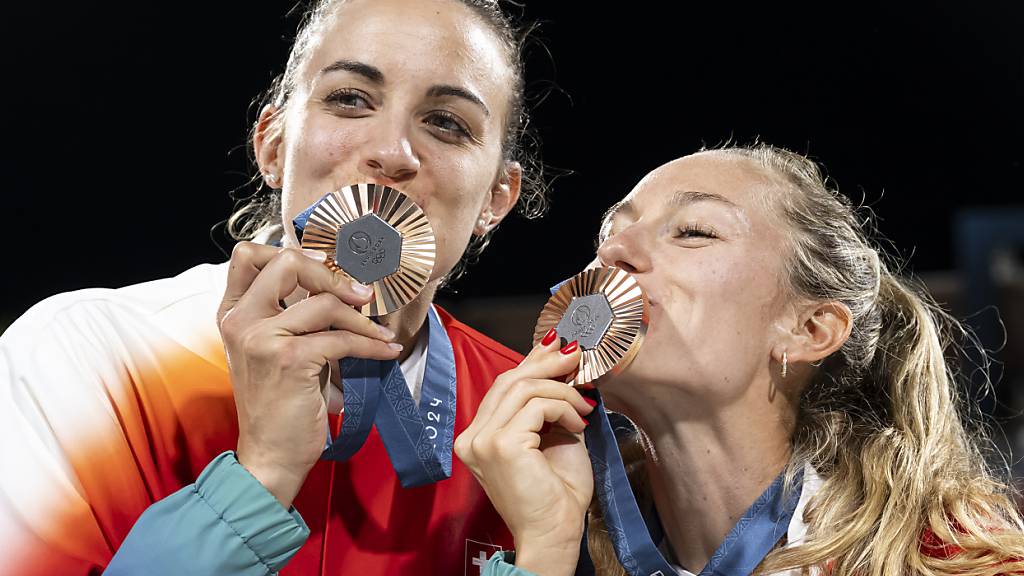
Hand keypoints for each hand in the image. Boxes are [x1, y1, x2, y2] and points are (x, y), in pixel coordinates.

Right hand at [217, 242, 401, 507]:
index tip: (326, 266)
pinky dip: (371, 343)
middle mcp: (240, 320)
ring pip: (323, 301)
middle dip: (331, 273)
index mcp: (233, 314)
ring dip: (361, 318)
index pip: (248, 255)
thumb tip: (339, 281)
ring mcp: (261, 337)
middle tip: (361, 295)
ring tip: (380, 333)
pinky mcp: (289, 359)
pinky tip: (386, 351)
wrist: (271, 454)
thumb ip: (292, 314)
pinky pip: (341, 338)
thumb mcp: (276, 349)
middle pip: (286, 262)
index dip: (291, 251)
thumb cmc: (281, 402)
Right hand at [455, 332, 593, 575]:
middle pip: (509, 380)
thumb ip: (545, 404)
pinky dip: (563, 407)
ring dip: (561, 390)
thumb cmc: (555, 494)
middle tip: (576, 354)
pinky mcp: (500, 444)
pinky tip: (578, 422)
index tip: (557, 346)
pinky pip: (537, 406)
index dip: (530, 361)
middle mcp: (471, 437)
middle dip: (546, 363)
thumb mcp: (550, 435)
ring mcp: (482, 441)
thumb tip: (559, 360)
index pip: (503, 386)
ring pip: (524, 388)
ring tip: (583, 404)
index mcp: (478, 436)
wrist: (554, 535)